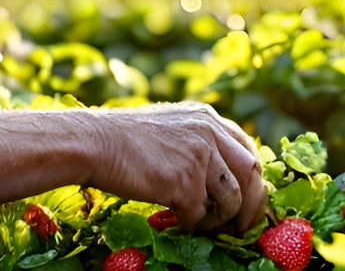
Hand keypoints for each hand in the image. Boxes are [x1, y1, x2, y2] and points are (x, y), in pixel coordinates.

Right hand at [85, 103, 264, 232]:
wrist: (91, 142)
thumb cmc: (121, 140)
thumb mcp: (169, 127)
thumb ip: (197, 142)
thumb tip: (219, 179)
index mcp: (207, 118)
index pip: (248, 150)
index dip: (252, 180)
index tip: (248, 201)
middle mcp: (209, 133)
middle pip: (251, 174)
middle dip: (251, 206)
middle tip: (241, 227)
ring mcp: (199, 157)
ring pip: (231, 201)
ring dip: (217, 221)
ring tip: (197, 224)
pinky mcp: (184, 183)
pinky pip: (200, 217)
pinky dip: (191, 225)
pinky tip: (174, 219)